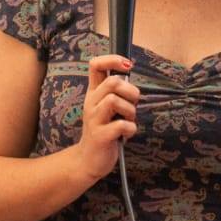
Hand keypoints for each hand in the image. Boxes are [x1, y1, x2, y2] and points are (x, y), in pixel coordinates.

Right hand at [75, 54, 138, 181]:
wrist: (88, 160)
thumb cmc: (104, 131)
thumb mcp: (108, 108)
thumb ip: (117, 92)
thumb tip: (130, 77)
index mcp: (94, 93)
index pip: (95, 65)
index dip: (112, 60)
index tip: (127, 65)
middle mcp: (91, 103)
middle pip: (113, 82)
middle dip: (131, 92)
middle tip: (132, 105)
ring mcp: (94, 119)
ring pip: (115, 100)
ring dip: (131, 111)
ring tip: (128, 121)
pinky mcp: (100, 136)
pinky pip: (121, 125)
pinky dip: (131, 129)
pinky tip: (127, 134)